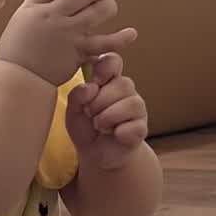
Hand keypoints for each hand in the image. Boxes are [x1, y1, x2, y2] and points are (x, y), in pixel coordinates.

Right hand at [0, 0, 135, 87]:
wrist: (20, 78)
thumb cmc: (17, 51)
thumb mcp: (21, 20)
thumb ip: (38, 8)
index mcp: (34, 7)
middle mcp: (52, 16)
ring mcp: (67, 33)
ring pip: (97, 11)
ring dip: (108, 6)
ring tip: (109, 6)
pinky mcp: (79, 51)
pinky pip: (104, 43)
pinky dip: (120, 38)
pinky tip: (130, 33)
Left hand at [66, 53, 147, 169]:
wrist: (95, 154)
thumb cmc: (85, 127)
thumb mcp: (73, 111)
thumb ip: (77, 97)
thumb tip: (90, 87)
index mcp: (108, 81)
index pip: (113, 61)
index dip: (105, 67)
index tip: (94, 81)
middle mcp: (126, 92)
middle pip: (123, 83)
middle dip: (101, 101)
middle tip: (89, 113)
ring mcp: (137, 109)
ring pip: (131, 103)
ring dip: (109, 117)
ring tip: (99, 126)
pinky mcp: (142, 128)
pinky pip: (135, 126)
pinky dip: (120, 133)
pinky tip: (114, 136)